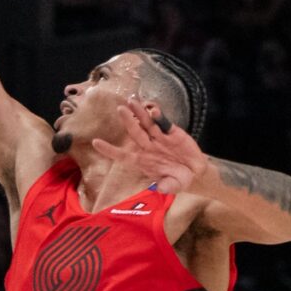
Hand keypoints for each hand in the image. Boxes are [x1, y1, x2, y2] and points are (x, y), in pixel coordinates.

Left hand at [86, 96, 209, 195]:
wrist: (194, 172)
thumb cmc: (178, 180)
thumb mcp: (173, 186)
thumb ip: (167, 186)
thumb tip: (160, 188)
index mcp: (142, 161)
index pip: (122, 155)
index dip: (110, 150)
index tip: (96, 143)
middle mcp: (148, 147)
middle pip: (135, 133)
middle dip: (128, 121)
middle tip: (120, 109)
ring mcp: (159, 138)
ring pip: (147, 124)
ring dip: (140, 113)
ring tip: (133, 101)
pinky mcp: (171, 132)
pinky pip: (164, 123)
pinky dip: (159, 117)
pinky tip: (154, 110)